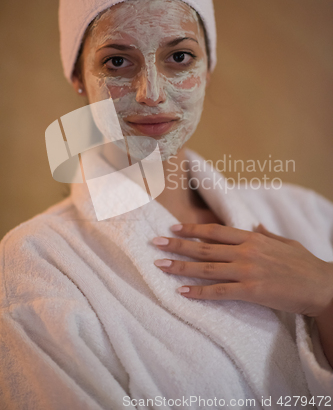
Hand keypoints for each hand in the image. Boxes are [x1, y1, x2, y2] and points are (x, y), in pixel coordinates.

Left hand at [152, 223, 332, 316]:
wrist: (322, 286)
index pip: (214, 231)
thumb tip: (255, 226)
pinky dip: (198, 292)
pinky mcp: (251, 291)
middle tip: (156, 242)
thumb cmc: (305, 264)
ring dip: (180, 266)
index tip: (173, 228)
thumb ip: (267, 234)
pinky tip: (182, 292)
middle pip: (204, 247)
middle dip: (177, 244)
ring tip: (160, 264)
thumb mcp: (285, 242)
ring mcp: (247, 270)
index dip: (192, 229)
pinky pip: (219, 292)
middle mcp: (246, 251)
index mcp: (252, 238)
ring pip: (206, 268)